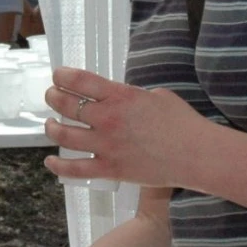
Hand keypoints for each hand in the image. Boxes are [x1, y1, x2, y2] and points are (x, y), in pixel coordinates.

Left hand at [41, 66, 218, 188]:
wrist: (196, 154)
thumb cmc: (182, 122)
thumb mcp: (155, 95)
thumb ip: (130, 96)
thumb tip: (118, 99)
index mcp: (120, 96)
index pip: (79, 80)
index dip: (62, 76)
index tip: (57, 76)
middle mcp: (108, 119)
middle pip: (66, 105)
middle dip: (53, 97)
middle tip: (51, 96)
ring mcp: (106, 146)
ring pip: (64, 136)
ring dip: (52, 128)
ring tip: (50, 124)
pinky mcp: (110, 169)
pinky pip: (76, 170)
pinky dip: (58, 166)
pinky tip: (51, 161)